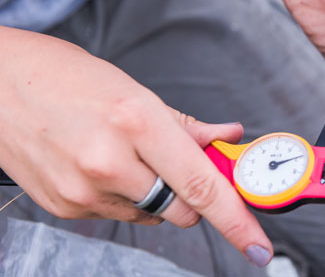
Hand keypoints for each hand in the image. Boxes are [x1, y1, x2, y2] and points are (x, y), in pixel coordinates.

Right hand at [0, 27, 272, 266]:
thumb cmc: (67, 79)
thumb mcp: (136, 92)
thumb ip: (188, 127)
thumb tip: (228, 140)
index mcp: (136, 121)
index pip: (200, 185)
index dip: (236, 220)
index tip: (258, 247)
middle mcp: (108, 161)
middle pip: (183, 211)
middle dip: (192, 197)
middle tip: (179, 167)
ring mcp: (83, 190)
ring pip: (152, 216)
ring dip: (155, 196)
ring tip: (126, 156)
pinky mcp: (65, 208)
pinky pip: (118, 216)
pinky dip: (124, 198)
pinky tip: (101, 167)